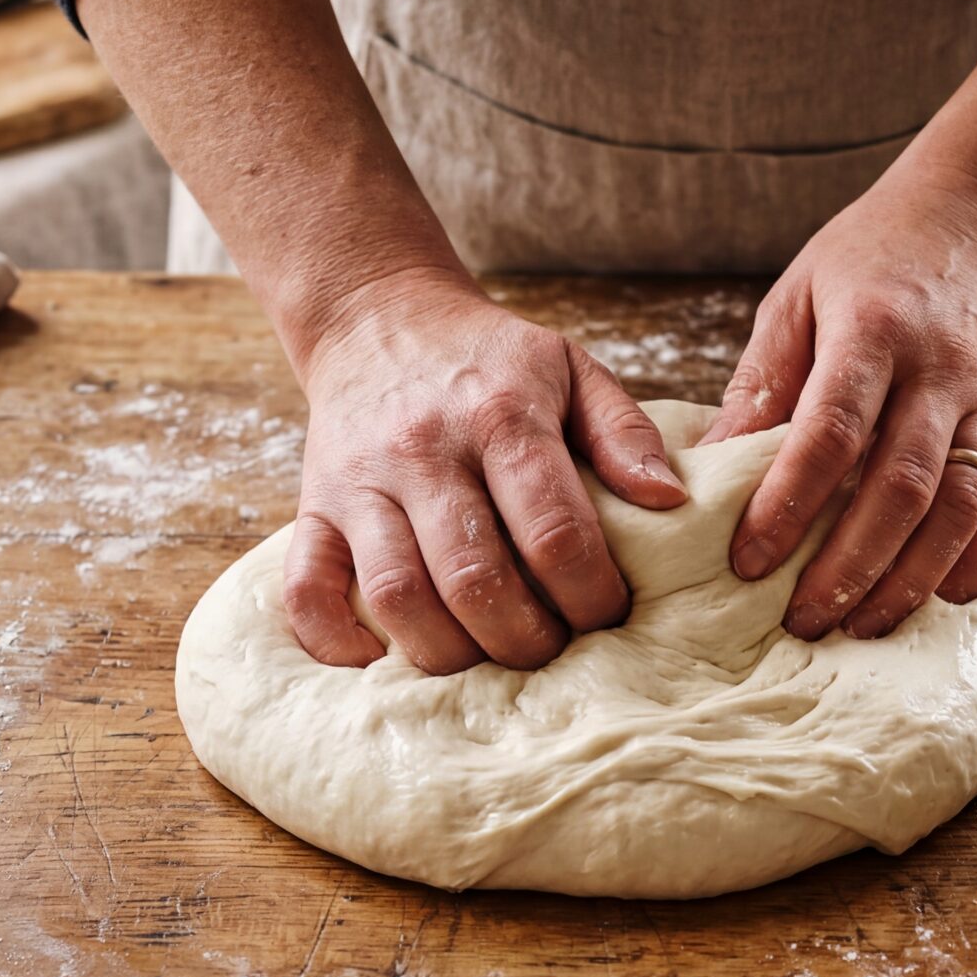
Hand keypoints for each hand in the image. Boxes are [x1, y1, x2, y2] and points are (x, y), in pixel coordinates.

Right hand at [286, 269, 686, 673]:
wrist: (376, 316)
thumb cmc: (488, 359)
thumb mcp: (571, 367)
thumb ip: (625, 431)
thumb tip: (671, 502)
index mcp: (500, 416)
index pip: (554, 532)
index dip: (591, 594)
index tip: (610, 614)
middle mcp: (424, 451)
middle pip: (476, 579)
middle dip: (527, 639)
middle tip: (554, 653)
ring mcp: (360, 484)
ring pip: (397, 596)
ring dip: (450, 653)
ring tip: (488, 660)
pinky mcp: (312, 507)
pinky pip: (305, 591)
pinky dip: (336, 640)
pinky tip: (380, 660)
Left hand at [701, 170, 976, 638]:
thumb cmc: (869, 258)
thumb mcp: (796, 296)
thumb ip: (761, 382)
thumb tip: (709, 468)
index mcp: (873, 330)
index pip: (830, 433)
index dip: (789, 505)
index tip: (748, 562)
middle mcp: (938, 369)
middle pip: (899, 486)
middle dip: (849, 565)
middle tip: (800, 622)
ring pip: (960, 506)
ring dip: (911, 577)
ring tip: (861, 626)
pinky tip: (942, 597)